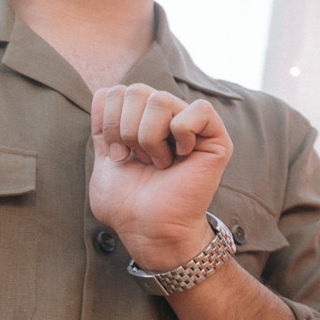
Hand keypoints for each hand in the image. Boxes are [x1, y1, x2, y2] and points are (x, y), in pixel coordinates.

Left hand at [88, 84, 233, 269]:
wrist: (148, 229)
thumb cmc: (129, 204)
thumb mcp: (105, 158)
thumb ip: (103, 126)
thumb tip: (103, 91)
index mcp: (145, 121)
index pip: (118, 91)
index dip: (109, 121)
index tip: (118, 155)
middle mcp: (170, 119)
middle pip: (137, 90)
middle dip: (126, 129)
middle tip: (138, 160)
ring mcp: (193, 127)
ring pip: (161, 99)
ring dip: (149, 137)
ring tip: (158, 162)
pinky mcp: (216, 139)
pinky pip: (198, 111)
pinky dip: (181, 133)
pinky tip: (180, 156)